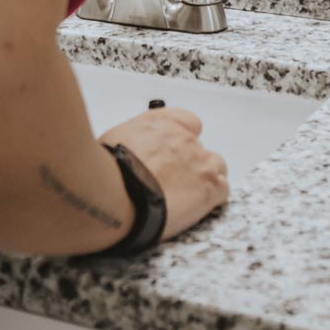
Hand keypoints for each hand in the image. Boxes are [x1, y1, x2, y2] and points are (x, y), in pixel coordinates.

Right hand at [100, 107, 229, 241]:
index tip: (174, 152)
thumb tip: (129, 153)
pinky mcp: (208, 186)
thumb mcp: (113, 143)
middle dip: (189, 164)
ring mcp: (199, 161)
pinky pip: (222, 190)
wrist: (115, 194)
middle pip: (199, 148)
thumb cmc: (107, 172)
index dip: (183, 139)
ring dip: (205, 179)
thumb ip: (132, 143)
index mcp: (158, 123)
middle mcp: (182, 137)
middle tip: (173, 182)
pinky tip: (195, 208)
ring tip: (186, 197)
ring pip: (216, 167)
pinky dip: (213, 199)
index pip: (186, 121)